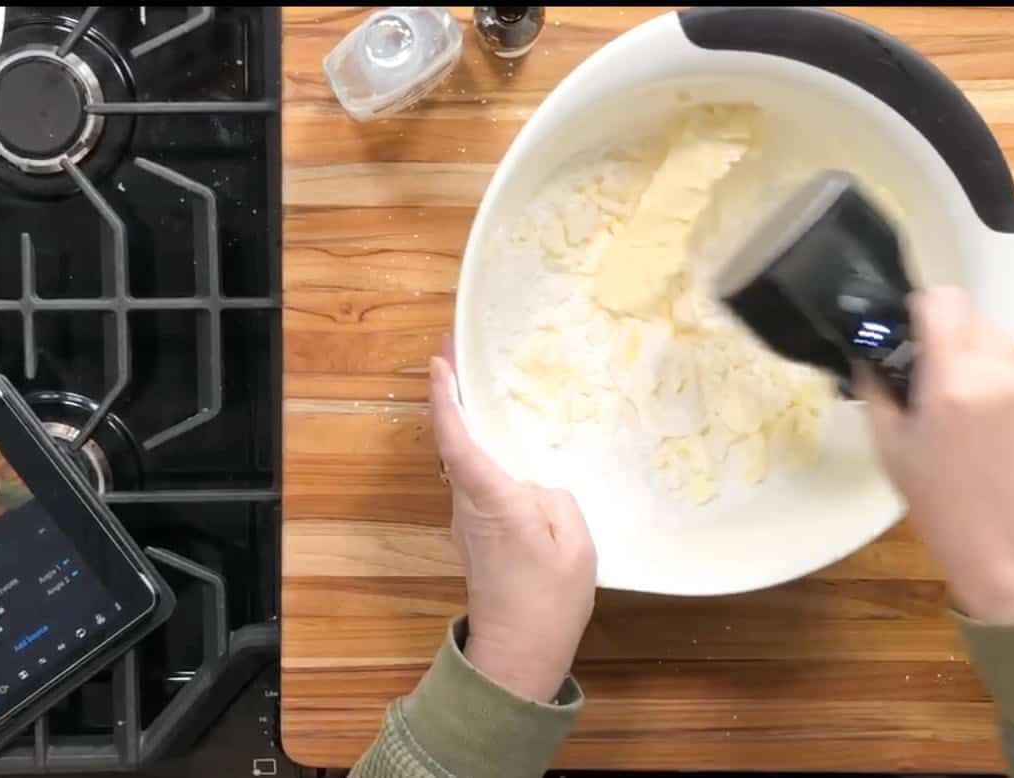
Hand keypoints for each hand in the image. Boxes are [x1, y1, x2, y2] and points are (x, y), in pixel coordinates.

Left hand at [429, 340, 596, 701]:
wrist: (519, 653)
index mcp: (493, 500)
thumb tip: (535, 485)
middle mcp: (469, 505)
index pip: (458, 440)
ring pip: (460, 462)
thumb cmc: (549, 600)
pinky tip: (496, 440)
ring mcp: (467, 521)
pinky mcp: (475, 534)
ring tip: (475, 383)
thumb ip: (556, 498)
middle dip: (449, 396)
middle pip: (452, 444)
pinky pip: (473, 481)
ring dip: (462, 422)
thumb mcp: (575, 542)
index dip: (445, 399)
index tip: (438, 361)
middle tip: (454, 352)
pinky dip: (475, 451)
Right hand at [857, 288, 1013, 624]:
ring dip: (993, 374)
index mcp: (952, 381)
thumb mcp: (893, 454)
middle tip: (945, 392)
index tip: (917, 334)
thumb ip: (880, 393)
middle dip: (958, 349)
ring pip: (1012, 355)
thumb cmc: (947, 514)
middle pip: (977, 325)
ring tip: (985, 427)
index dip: (924, 310)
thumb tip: (872, 357)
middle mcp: (1005, 373)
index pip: (942, 301)